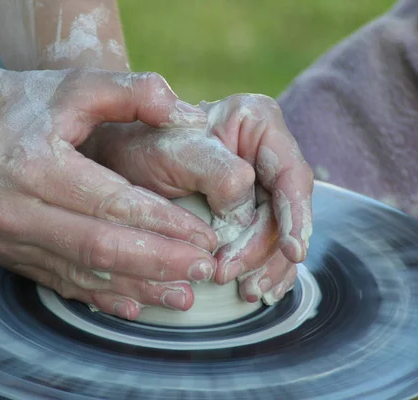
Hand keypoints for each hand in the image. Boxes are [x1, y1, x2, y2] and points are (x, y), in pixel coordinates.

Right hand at [0, 67, 220, 319]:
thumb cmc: (20, 103)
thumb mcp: (74, 84)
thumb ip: (132, 91)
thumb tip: (186, 115)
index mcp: (36, 166)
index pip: (113, 204)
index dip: (164, 224)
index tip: (206, 236)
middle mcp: (17, 210)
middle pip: (101, 249)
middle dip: (159, 263)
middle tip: (206, 269)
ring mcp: (8, 239)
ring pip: (82, 276)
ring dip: (137, 288)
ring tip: (185, 296)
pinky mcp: (7, 254)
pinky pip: (60, 283)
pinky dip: (101, 296)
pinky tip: (135, 305)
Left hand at [85, 94, 312, 303]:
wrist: (120, 163)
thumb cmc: (143, 151)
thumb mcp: (176, 152)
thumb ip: (219, 173)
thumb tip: (248, 212)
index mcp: (257, 122)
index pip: (291, 174)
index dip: (296, 215)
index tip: (293, 251)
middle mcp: (266, 152)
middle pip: (285, 209)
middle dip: (265, 248)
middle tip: (230, 272)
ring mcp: (259, 184)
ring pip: (280, 232)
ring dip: (266, 265)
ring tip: (246, 290)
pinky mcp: (248, 211)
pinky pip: (267, 243)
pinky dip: (263, 268)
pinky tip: (258, 289)